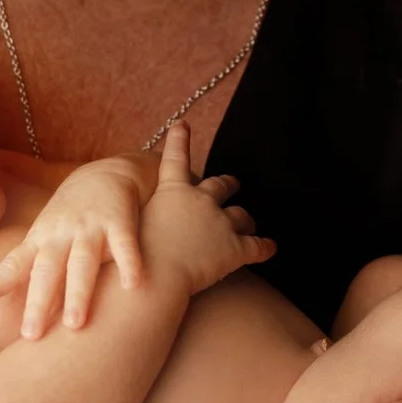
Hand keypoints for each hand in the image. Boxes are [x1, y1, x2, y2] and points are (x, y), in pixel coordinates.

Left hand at [0, 152, 153, 338]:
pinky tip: (132, 285)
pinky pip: (124, 245)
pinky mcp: (119, 222)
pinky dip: (129, 264)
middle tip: (30, 335)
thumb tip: (19, 316)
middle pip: (47, 270)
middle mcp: (61, 234)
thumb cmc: (70, 216)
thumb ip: (35, 272)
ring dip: (78, 292)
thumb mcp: (46, 237)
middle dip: (38, 302)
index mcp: (40, 240)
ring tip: (75, 325)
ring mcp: (90, 227)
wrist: (106, 172)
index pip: (14, 265)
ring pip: (82, 262)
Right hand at [138, 122, 271, 297]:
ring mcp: (220, 223)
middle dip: (227, 184)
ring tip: (250, 221)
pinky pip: (257, 246)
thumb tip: (133, 225)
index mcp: (172, 192)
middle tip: (233, 183)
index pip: (175, 159)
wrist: (154, 278)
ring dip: (246, 218)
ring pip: (241, 215)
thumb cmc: (134, 260)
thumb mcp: (129, 229)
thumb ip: (140, 220)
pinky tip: (271, 248)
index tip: (182, 124)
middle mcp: (200, 200)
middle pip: (219, 186)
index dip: (179, 140)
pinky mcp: (236, 248)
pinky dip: (266, 247)